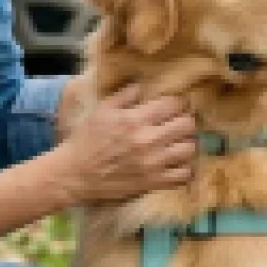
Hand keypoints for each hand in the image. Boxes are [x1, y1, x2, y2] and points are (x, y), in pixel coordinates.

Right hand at [56, 84, 196, 204]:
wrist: (75, 174)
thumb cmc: (86, 139)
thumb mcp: (102, 110)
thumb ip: (125, 95)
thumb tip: (143, 84)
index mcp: (136, 119)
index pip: (174, 104)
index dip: (177, 103)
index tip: (173, 106)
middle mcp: (149, 140)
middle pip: (187, 125)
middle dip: (185, 121)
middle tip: (178, 123)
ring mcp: (153, 163)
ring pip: (190, 148)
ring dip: (187, 143)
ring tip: (179, 143)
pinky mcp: (154, 182)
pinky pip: (184, 174)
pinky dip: (184, 168)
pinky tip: (176, 164)